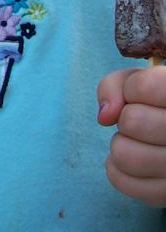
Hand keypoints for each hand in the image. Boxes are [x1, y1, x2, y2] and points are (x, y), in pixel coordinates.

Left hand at [98, 65, 165, 206]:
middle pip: (131, 121)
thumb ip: (115, 85)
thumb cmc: (156, 104)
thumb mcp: (140, 82)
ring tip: (137, 141)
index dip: (131, 89)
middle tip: (141, 121)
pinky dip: (115, 168)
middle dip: (126, 117)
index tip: (141, 95)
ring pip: (122, 154)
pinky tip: (133, 160)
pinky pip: (119, 180)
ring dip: (121, 143)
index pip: (143, 87)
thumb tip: (104, 116)